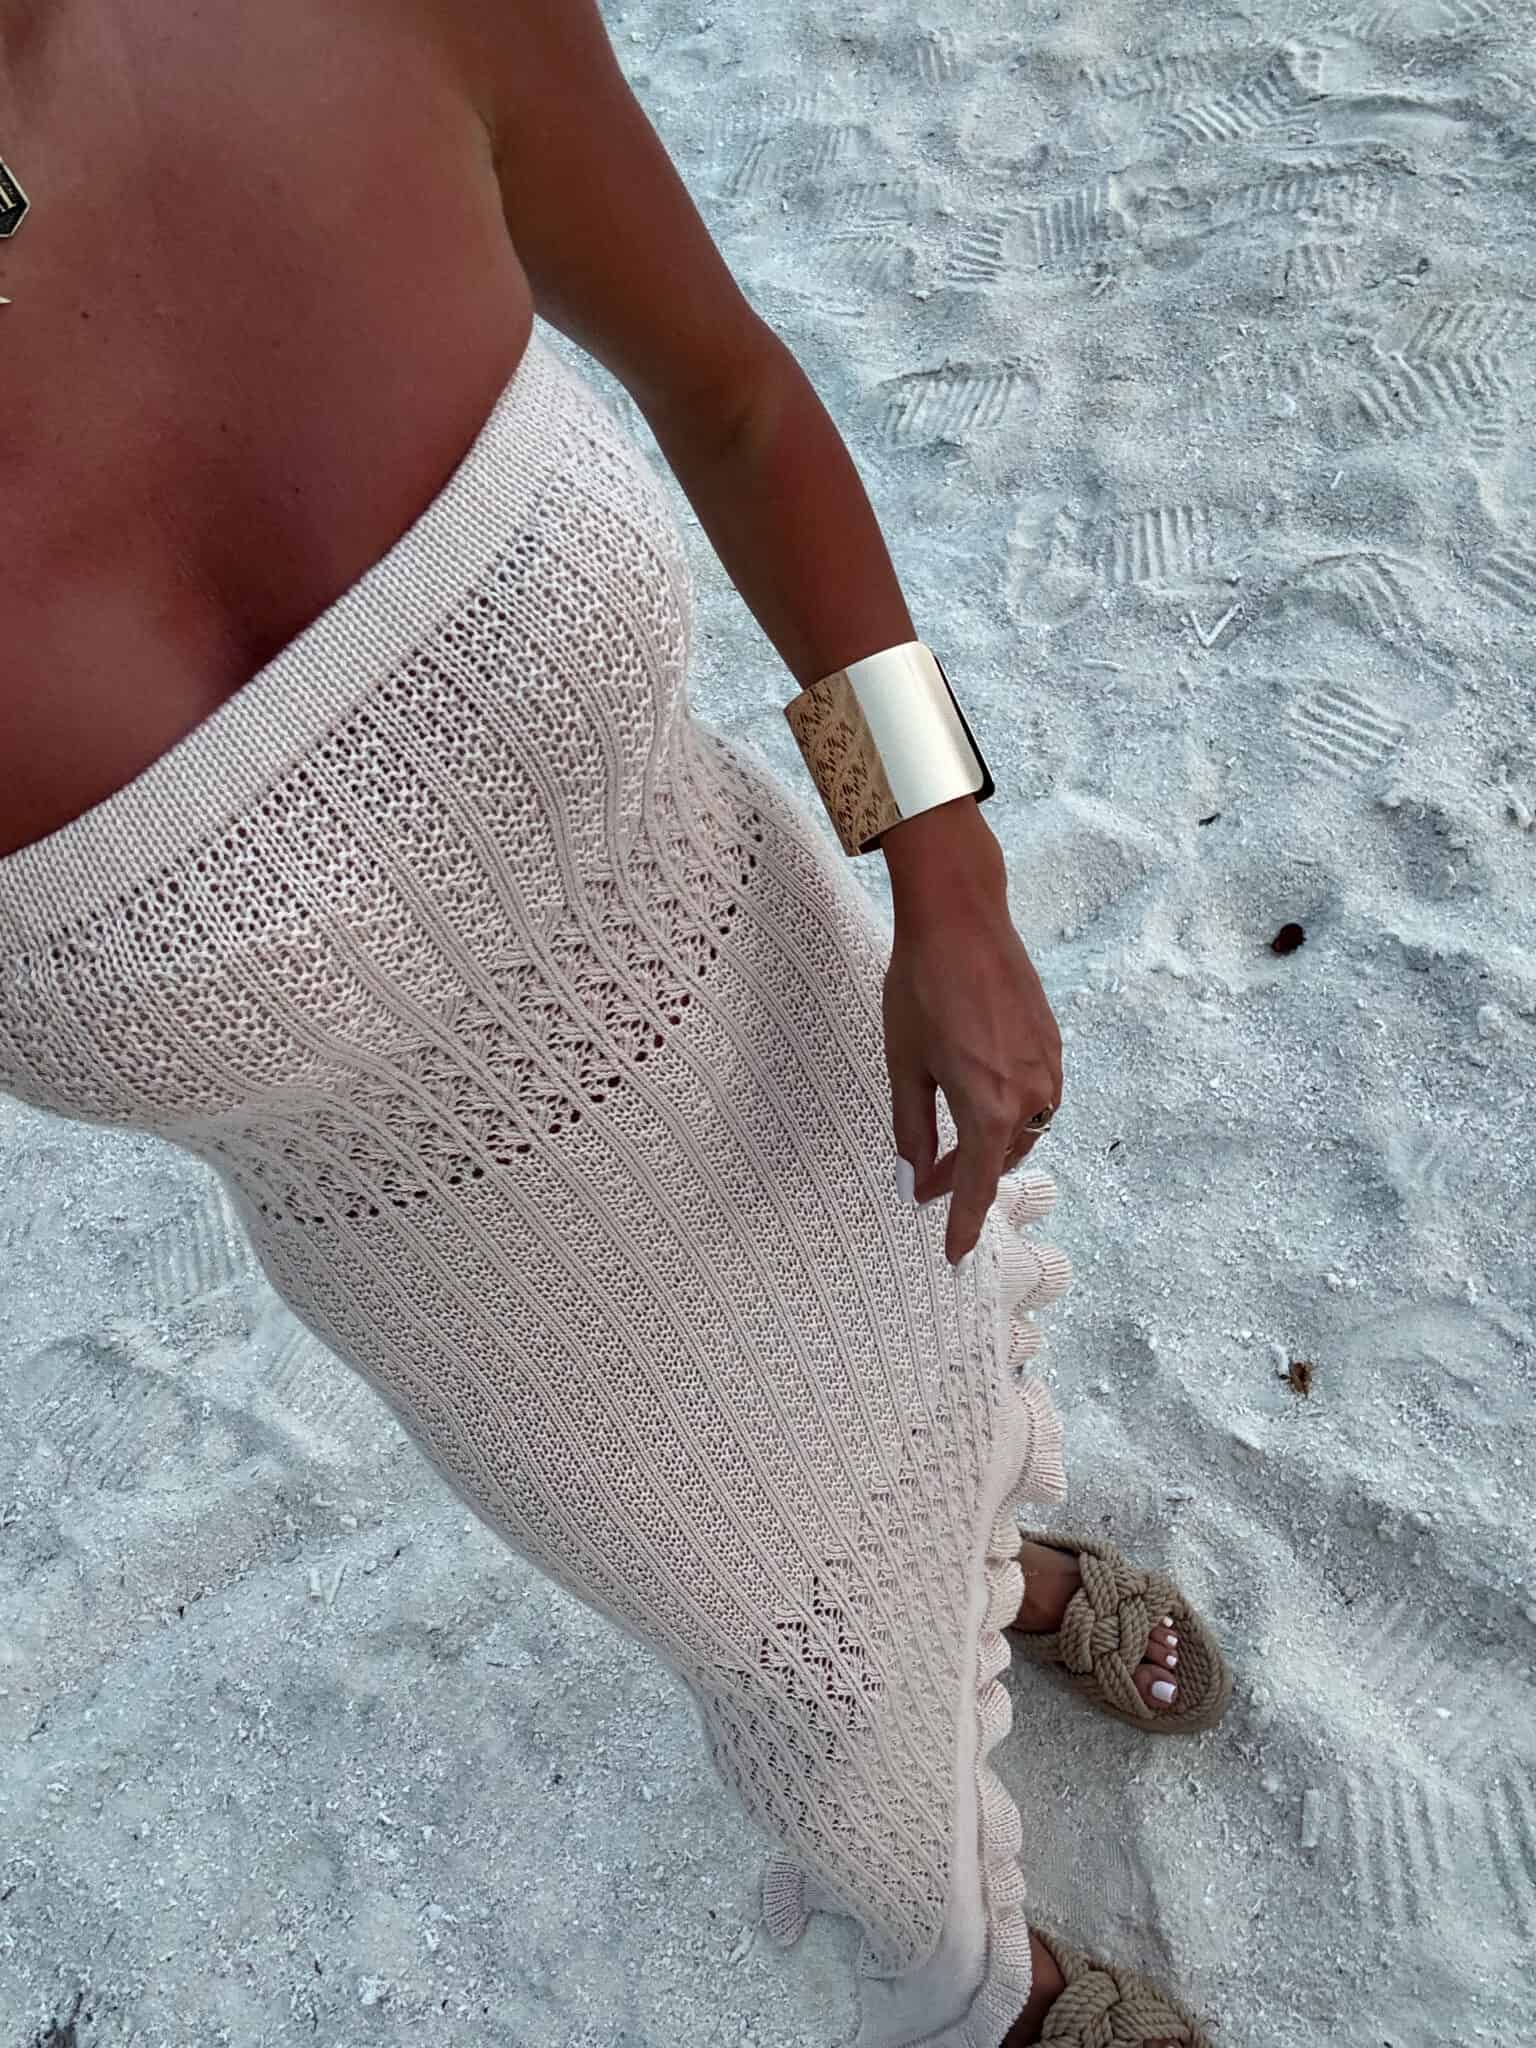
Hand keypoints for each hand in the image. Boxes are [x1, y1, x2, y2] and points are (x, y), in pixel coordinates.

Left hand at [882, 863, 1062, 1267]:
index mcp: (988, 1107)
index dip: (962, 1225)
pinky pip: (1037, 1100)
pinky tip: (980, 1103)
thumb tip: (911, 1181)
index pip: (976, 1187)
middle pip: (1000, 1162)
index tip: (953, 1255)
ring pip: (1023, 1133)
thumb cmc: (921, 987)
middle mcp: (1030, 1095)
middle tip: (924, 1183)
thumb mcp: (904, 1066)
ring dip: (989, 1148)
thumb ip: (910, 1130)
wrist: (962, 918)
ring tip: (950, 1149)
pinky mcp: (1053, 1044)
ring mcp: (1048, 1068)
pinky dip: (1009, 1116)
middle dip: (964, 1180)